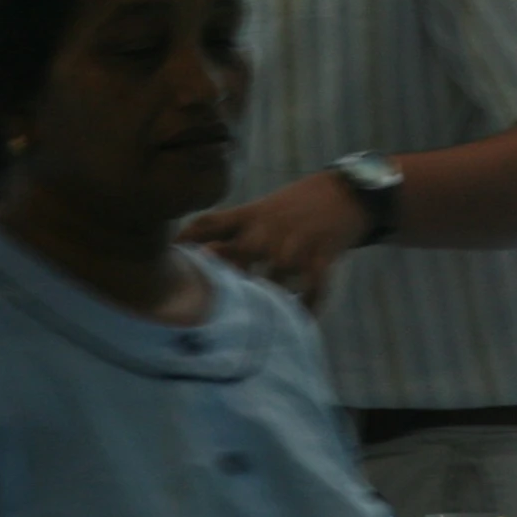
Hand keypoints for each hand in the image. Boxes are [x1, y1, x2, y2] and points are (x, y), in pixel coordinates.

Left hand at [180, 172, 369, 308]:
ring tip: (256, 324)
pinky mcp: (322, 257)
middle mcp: (268, 230)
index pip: (207, 225)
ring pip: (272, 282)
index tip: (166, 265)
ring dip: (266, 303)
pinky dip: (306, 307)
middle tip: (204, 308)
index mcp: (250, 215)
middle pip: (234, 258)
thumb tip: (193, 246)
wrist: (349, 193)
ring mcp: (295, 244)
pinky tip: (300, 317)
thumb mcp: (263, 208)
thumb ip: (233, 226)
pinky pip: (310, 290)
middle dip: (220, 281)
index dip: (183, 242)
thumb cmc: (299, 203)